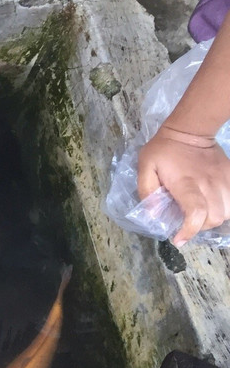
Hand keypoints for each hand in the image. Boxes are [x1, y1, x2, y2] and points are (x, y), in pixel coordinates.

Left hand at [138, 125, 229, 244]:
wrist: (189, 129)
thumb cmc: (163, 150)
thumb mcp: (145, 168)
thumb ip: (147, 192)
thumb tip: (153, 214)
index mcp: (186, 183)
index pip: (196, 212)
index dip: (190, 230)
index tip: (178, 239)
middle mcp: (209, 183)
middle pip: (215, 217)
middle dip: (200, 227)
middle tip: (187, 222)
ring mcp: (223, 179)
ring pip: (228, 211)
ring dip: (214, 218)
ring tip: (201, 214)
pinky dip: (226, 207)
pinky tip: (213, 206)